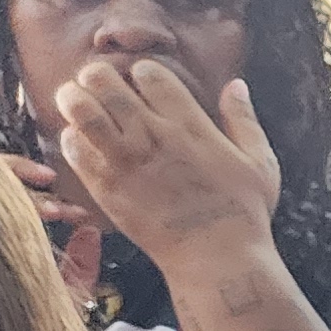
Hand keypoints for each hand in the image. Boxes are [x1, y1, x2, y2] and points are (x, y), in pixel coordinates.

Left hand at [51, 63, 281, 270]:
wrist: (216, 259)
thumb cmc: (243, 213)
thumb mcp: (259, 162)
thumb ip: (244, 119)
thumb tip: (236, 85)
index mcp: (190, 125)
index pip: (148, 74)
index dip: (141, 71)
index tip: (142, 81)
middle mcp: (153, 136)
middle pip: (104, 82)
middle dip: (97, 76)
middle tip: (97, 83)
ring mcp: (125, 161)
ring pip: (80, 109)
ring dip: (74, 99)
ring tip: (77, 101)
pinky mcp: (105, 187)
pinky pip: (73, 148)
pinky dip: (71, 138)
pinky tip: (82, 141)